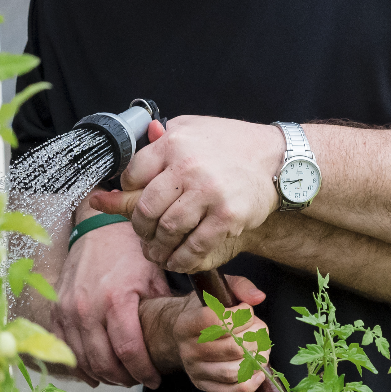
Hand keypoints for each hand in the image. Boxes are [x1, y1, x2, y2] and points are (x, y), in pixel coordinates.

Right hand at [53, 218, 172, 387]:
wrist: (99, 230)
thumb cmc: (130, 253)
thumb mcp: (155, 276)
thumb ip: (163, 310)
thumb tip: (183, 336)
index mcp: (116, 300)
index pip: (129, 351)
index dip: (143, 373)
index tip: (155, 380)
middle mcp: (87, 308)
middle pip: (103, 362)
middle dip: (123, 379)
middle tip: (138, 381)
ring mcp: (68, 310)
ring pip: (82, 359)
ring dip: (102, 375)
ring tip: (120, 377)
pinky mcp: (56, 310)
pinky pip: (64, 347)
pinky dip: (79, 364)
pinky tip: (94, 372)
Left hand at [91, 116, 283, 272]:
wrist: (277, 159)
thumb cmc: (228, 145)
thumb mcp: (188, 131)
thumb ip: (155, 149)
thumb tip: (113, 183)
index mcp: (174, 143)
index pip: (132, 175)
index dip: (126, 193)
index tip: (130, 204)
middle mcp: (188, 167)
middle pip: (146, 208)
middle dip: (140, 228)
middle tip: (143, 236)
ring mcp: (208, 193)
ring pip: (168, 230)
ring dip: (158, 248)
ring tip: (157, 252)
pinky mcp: (227, 216)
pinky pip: (195, 246)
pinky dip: (181, 259)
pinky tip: (177, 260)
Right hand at [138, 274, 270, 391]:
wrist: (182, 334)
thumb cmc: (204, 310)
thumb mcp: (217, 291)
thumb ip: (240, 287)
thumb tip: (258, 297)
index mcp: (186, 324)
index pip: (216, 321)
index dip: (240, 315)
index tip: (244, 310)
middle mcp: (187, 350)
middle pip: (232, 348)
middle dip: (254, 336)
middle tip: (258, 328)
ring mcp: (195, 371)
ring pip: (233, 371)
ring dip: (256, 359)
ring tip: (260, 347)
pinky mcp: (205, 386)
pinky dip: (250, 384)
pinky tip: (258, 371)